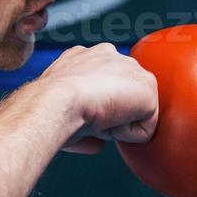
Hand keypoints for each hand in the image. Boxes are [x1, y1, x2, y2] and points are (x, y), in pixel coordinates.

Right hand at [34, 43, 157, 151]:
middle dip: (111, 112)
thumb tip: (96, 141)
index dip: (95, 107)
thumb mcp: (64, 104)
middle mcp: (111, 55)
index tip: (79, 112)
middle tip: (88, 116)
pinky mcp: (148, 87)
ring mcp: (132, 68)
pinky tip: (106, 122)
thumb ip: (84, 112)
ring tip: (96, 118)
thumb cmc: (49, 108)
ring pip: (134, 112)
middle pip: (122, 97)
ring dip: (117, 123)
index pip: (104, 86)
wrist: (57, 100)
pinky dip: (126, 135)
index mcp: (88, 56)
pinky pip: (144, 129)